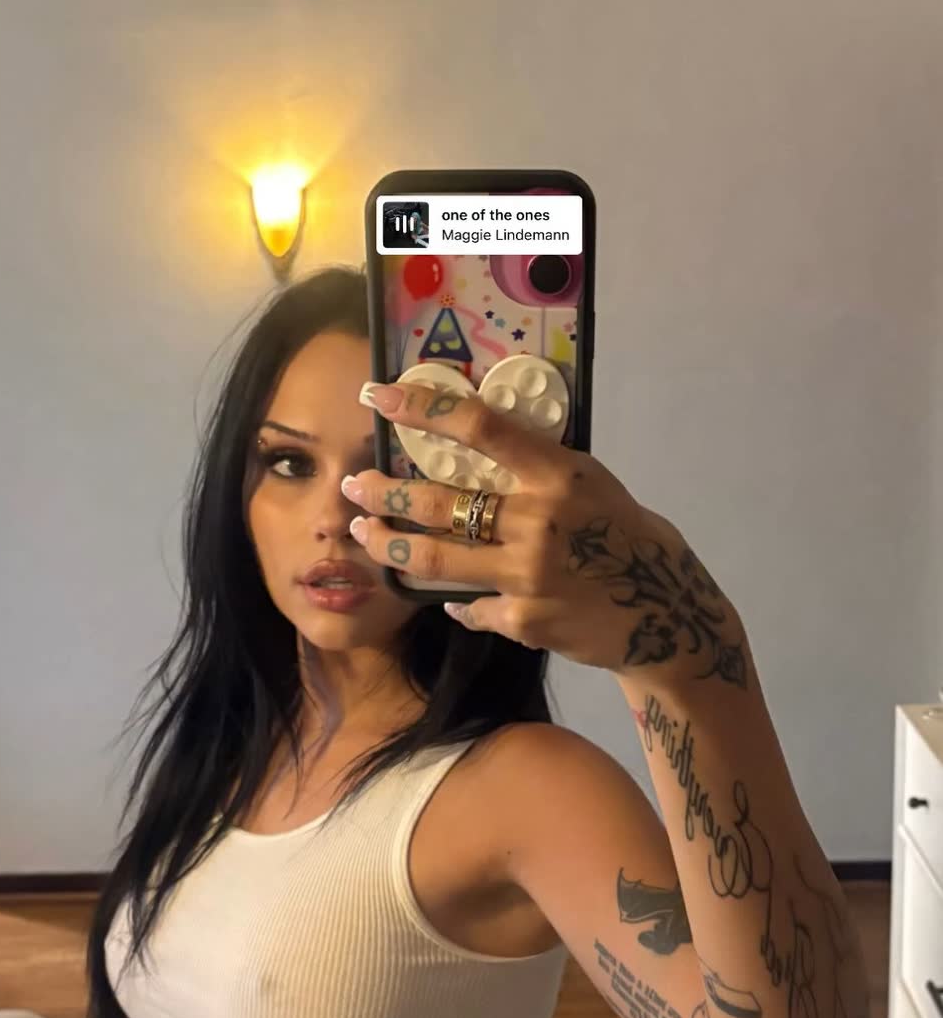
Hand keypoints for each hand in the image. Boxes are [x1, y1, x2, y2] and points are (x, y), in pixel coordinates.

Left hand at [350, 380, 745, 684]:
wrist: (665, 617)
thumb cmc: (630, 539)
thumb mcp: (592, 486)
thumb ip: (538, 471)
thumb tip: (479, 444)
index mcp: (558, 475)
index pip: (478, 429)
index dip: (422, 409)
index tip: (378, 397)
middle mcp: (537, 521)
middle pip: (438, 501)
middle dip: (384, 491)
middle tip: (353, 485)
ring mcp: (526, 575)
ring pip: (434, 557)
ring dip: (389, 544)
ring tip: (364, 532)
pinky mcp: (522, 620)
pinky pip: (468, 605)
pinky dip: (453, 598)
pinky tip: (443, 594)